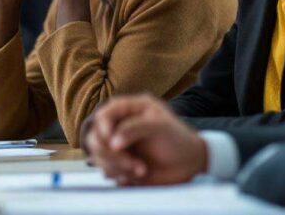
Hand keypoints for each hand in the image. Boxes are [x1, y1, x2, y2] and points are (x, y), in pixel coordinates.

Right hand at [85, 94, 206, 185]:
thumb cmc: (178, 140)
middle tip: (130, 164)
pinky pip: (106, 170)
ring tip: (141, 170)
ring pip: (98, 156)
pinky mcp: (119, 163)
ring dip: (116, 167)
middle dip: (111, 154)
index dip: (103, 127)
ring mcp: (118, 145)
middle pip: (95, 137)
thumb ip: (135, 128)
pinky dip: (119, 175)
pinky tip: (138, 174)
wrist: (188, 164)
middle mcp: (120, 125)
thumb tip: (112, 141)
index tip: (112, 141)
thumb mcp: (160, 126)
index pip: (104, 114)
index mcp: (129, 109)